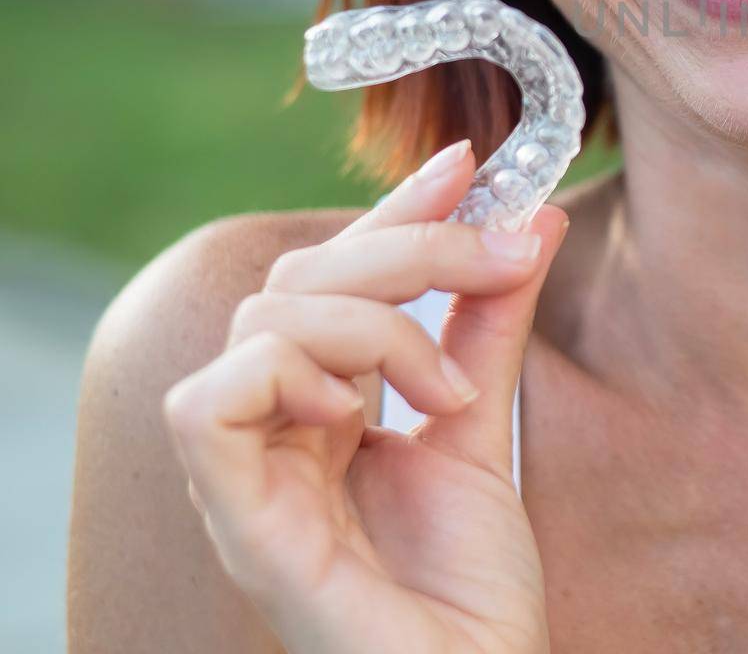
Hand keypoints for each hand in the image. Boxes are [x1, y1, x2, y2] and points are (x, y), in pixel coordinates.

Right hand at [163, 140, 567, 653]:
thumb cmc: (471, 586)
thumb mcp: (486, 424)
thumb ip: (492, 324)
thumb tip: (531, 217)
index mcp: (322, 408)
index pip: (335, 274)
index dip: (394, 211)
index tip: (469, 165)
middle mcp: (275, 431)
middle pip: (300, 276)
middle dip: (410, 246)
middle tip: (500, 259)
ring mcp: (250, 474)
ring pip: (264, 317)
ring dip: (374, 322)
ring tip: (444, 390)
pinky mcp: (239, 518)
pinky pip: (211, 401)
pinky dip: (291, 375)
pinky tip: (358, 414)